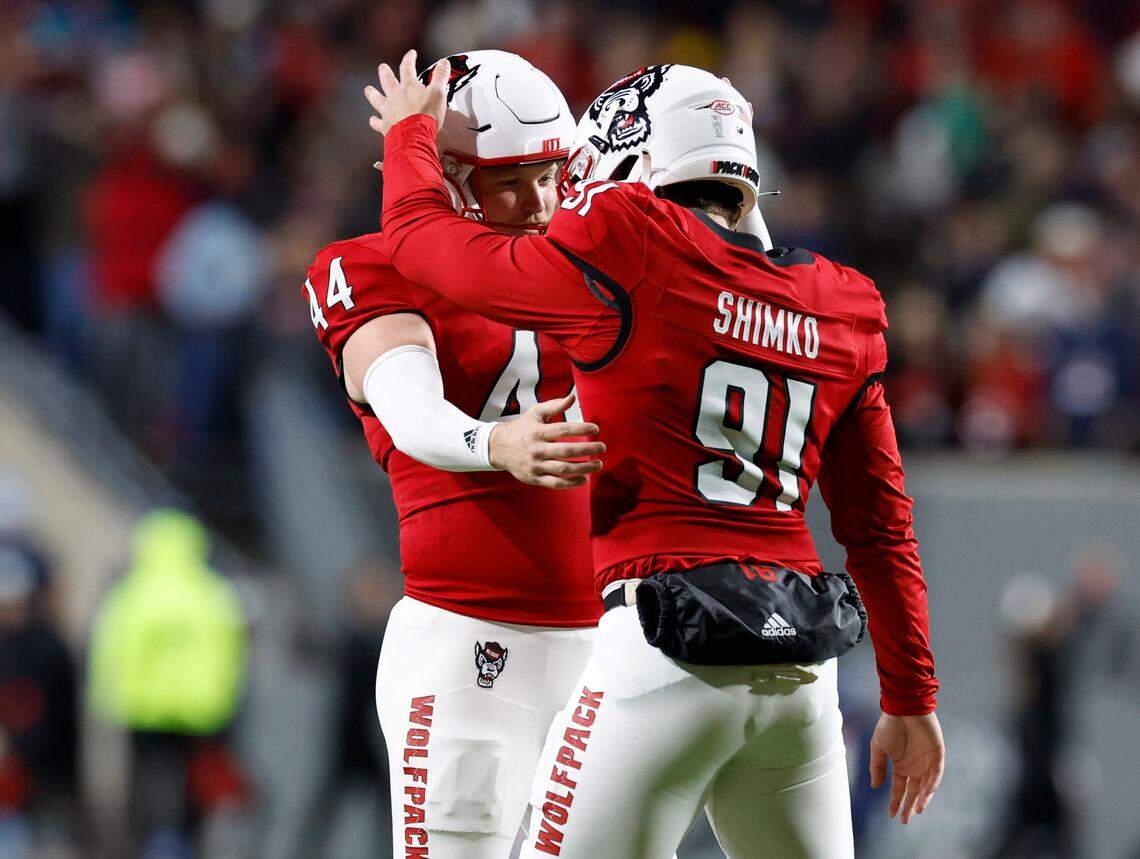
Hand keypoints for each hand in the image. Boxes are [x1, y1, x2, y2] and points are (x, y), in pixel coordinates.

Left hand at [364, 49, 449, 137]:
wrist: (415, 135)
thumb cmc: (426, 115)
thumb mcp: (439, 92)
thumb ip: (440, 76)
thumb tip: (444, 63)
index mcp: (408, 86)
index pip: (407, 67)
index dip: (409, 58)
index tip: (411, 54)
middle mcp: (395, 96)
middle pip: (387, 80)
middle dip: (385, 72)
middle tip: (382, 67)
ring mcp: (388, 110)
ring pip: (376, 98)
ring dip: (372, 93)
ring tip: (368, 90)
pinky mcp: (385, 125)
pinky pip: (376, 122)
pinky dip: (374, 121)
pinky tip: (373, 120)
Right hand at [488, 393, 604, 488]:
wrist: (498, 448)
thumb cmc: (522, 428)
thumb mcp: (535, 413)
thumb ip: (555, 405)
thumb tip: (573, 397)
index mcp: (538, 431)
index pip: (563, 430)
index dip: (582, 428)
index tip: (596, 429)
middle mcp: (537, 449)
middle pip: (566, 451)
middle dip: (587, 449)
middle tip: (602, 448)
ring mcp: (536, 465)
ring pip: (563, 469)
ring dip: (584, 468)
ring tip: (598, 464)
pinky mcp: (535, 478)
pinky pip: (555, 483)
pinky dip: (571, 483)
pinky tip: (584, 479)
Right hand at [869, 711, 944, 824]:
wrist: (903, 708)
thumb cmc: (889, 725)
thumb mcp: (878, 747)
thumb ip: (877, 766)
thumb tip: (875, 786)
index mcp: (901, 766)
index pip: (899, 788)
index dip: (895, 801)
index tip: (891, 814)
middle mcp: (914, 767)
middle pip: (914, 791)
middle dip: (909, 806)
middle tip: (905, 820)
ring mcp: (926, 762)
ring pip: (926, 786)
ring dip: (922, 798)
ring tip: (917, 810)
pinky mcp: (937, 755)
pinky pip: (936, 773)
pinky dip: (932, 784)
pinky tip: (925, 794)